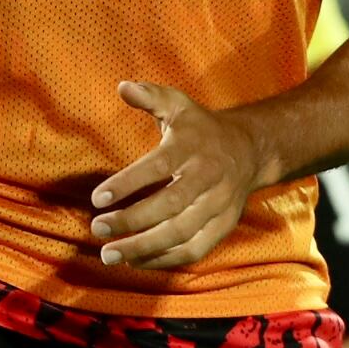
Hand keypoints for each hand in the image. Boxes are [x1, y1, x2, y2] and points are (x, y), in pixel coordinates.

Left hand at [91, 81, 275, 271]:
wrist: (251, 150)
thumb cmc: (202, 129)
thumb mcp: (179, 106)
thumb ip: (151, 96)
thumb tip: (122, 86)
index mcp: (192, 148)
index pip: (158, 167)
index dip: (127, 184)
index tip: (97, 199)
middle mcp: (207, 178)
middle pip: (170, 206)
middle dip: (132, 221)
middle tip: (98, 229)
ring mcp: (218, 206)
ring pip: (181, 234)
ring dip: (144, 247)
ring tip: (109, 255)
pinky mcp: (223, 227)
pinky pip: (194, 250)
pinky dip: (164, 260)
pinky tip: (135, 260)